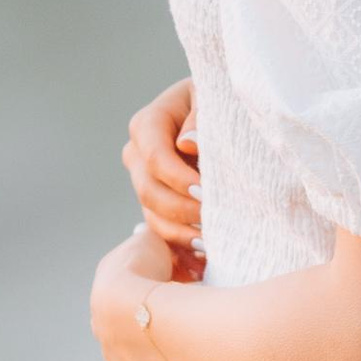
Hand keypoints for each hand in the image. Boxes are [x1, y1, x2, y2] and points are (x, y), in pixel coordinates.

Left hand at [91, 225, 178, 360]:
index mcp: (104, 291)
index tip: (181, 275)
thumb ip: (151, 238)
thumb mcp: (149, 240)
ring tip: (179, 347)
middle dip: (147, 318)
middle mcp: (103, 325)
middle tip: (180, 310)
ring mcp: (116, 355)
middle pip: (125, 323)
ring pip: (132, 355)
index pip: (125, 286)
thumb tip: (158, 237)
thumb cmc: (145, 271)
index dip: (153, 280)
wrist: (138, 309)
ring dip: (151, 352)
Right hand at [123, 78, 203, 272]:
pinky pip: (162, 233)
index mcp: (148, 124)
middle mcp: (137, 154)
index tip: (207, 192)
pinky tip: (203, 261)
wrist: (223, 117)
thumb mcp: (215, 99)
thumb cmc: (221, 102)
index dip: (178, 178)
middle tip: (214, 222)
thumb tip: (187, 145)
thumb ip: (202, 119)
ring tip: (212, 244)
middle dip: (182, 210)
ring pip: (153, 216)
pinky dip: (182, 248)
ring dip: (182, 233)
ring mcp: (144, 182)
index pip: (155, 157)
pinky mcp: (157, 206)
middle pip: (149, 191)